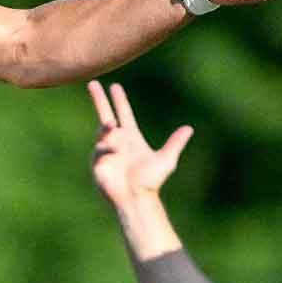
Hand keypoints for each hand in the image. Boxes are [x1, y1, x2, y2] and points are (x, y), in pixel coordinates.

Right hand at [87, 81, 192, 205]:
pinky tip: (115, 152)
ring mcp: (106, 150)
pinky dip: (108, 148)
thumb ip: (175, 143)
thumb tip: (189, 128)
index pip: (124, 113)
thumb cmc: (151, 181)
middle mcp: (117, 140)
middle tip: (92, 83)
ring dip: (107, 128)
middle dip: (99, 99)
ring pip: (102, 131)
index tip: (114, 86)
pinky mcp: (97, 161)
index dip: (119, 100)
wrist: (136, 198)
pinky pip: (100, 148)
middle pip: (105, 114)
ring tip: (112, 127)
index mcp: (131, 136)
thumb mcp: (166, 159)